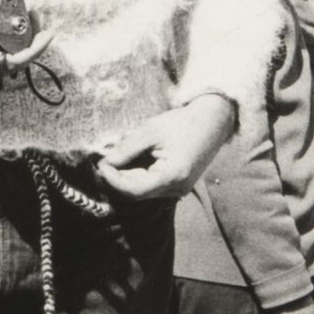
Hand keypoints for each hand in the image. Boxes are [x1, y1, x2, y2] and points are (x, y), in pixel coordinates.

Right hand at [0, 0, 54, 74]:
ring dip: (26, 28)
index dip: (31, 53)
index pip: (8, 64)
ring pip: (14, 43)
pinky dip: (17, 19)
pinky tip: (19, 5)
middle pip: (16, 55)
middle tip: (36, 13)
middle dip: (32, 37)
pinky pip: (8, 31)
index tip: (45, 35)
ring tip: (31, 9)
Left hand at [96, 95, 236, 201]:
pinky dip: (140, 175)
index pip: (133, 190)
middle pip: (137, 192)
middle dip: (118, 178)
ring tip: (119, 157)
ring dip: (128, 176)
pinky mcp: (179, 185)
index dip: (113, 180)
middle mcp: (177, 189)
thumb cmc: (182, 123)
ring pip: (144, 190)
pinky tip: (135, 159)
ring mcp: (179, 190)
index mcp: (172, 177)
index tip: (101, 164)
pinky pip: (153, 185)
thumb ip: (126, 150)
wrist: (212, 121)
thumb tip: (104, 163)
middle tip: (104, 159)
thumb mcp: (150, 132)